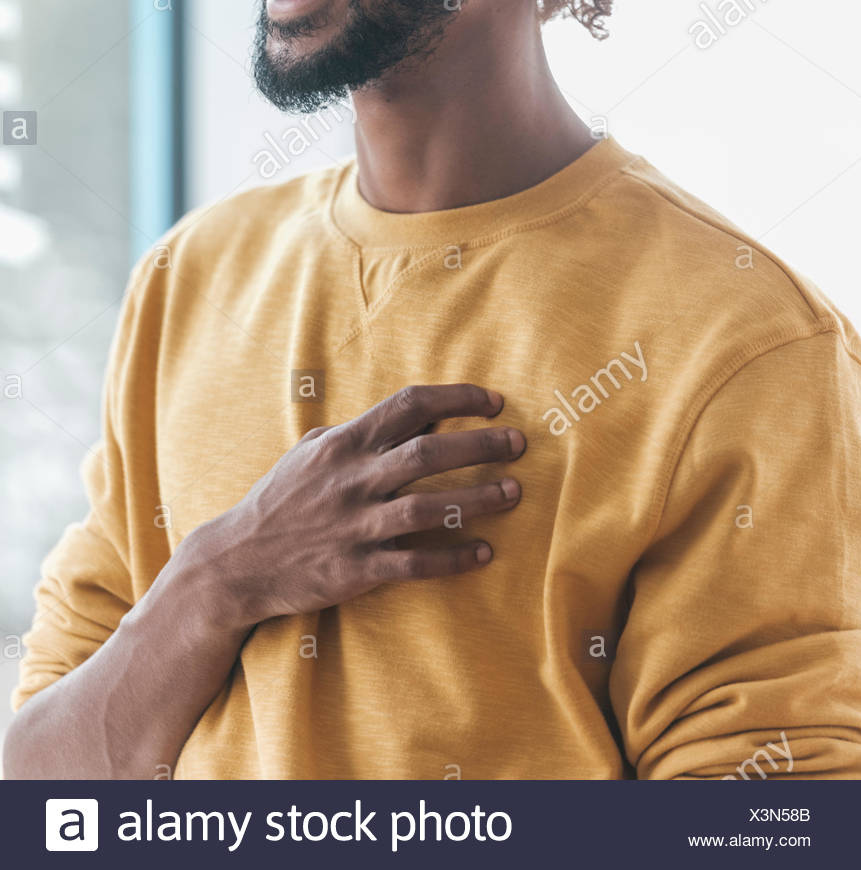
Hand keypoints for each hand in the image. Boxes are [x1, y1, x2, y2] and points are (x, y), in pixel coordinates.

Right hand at [197, 383, 524, 626]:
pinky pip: (415, 562)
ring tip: (514, 492)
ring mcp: (354, 525)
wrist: (236, 563)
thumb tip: (412, 415)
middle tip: (518, 444)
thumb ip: (357, 432)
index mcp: (342, 444)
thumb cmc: (279, 500)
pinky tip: (484, 552)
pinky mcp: (355, 569)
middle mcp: (351, 480)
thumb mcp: (310, 452)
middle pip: (428, 453)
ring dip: (478, 499)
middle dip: (480, 445)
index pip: (409, 404)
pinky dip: (452, 558)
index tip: (494, 401)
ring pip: (429, 508)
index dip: (457, 398)